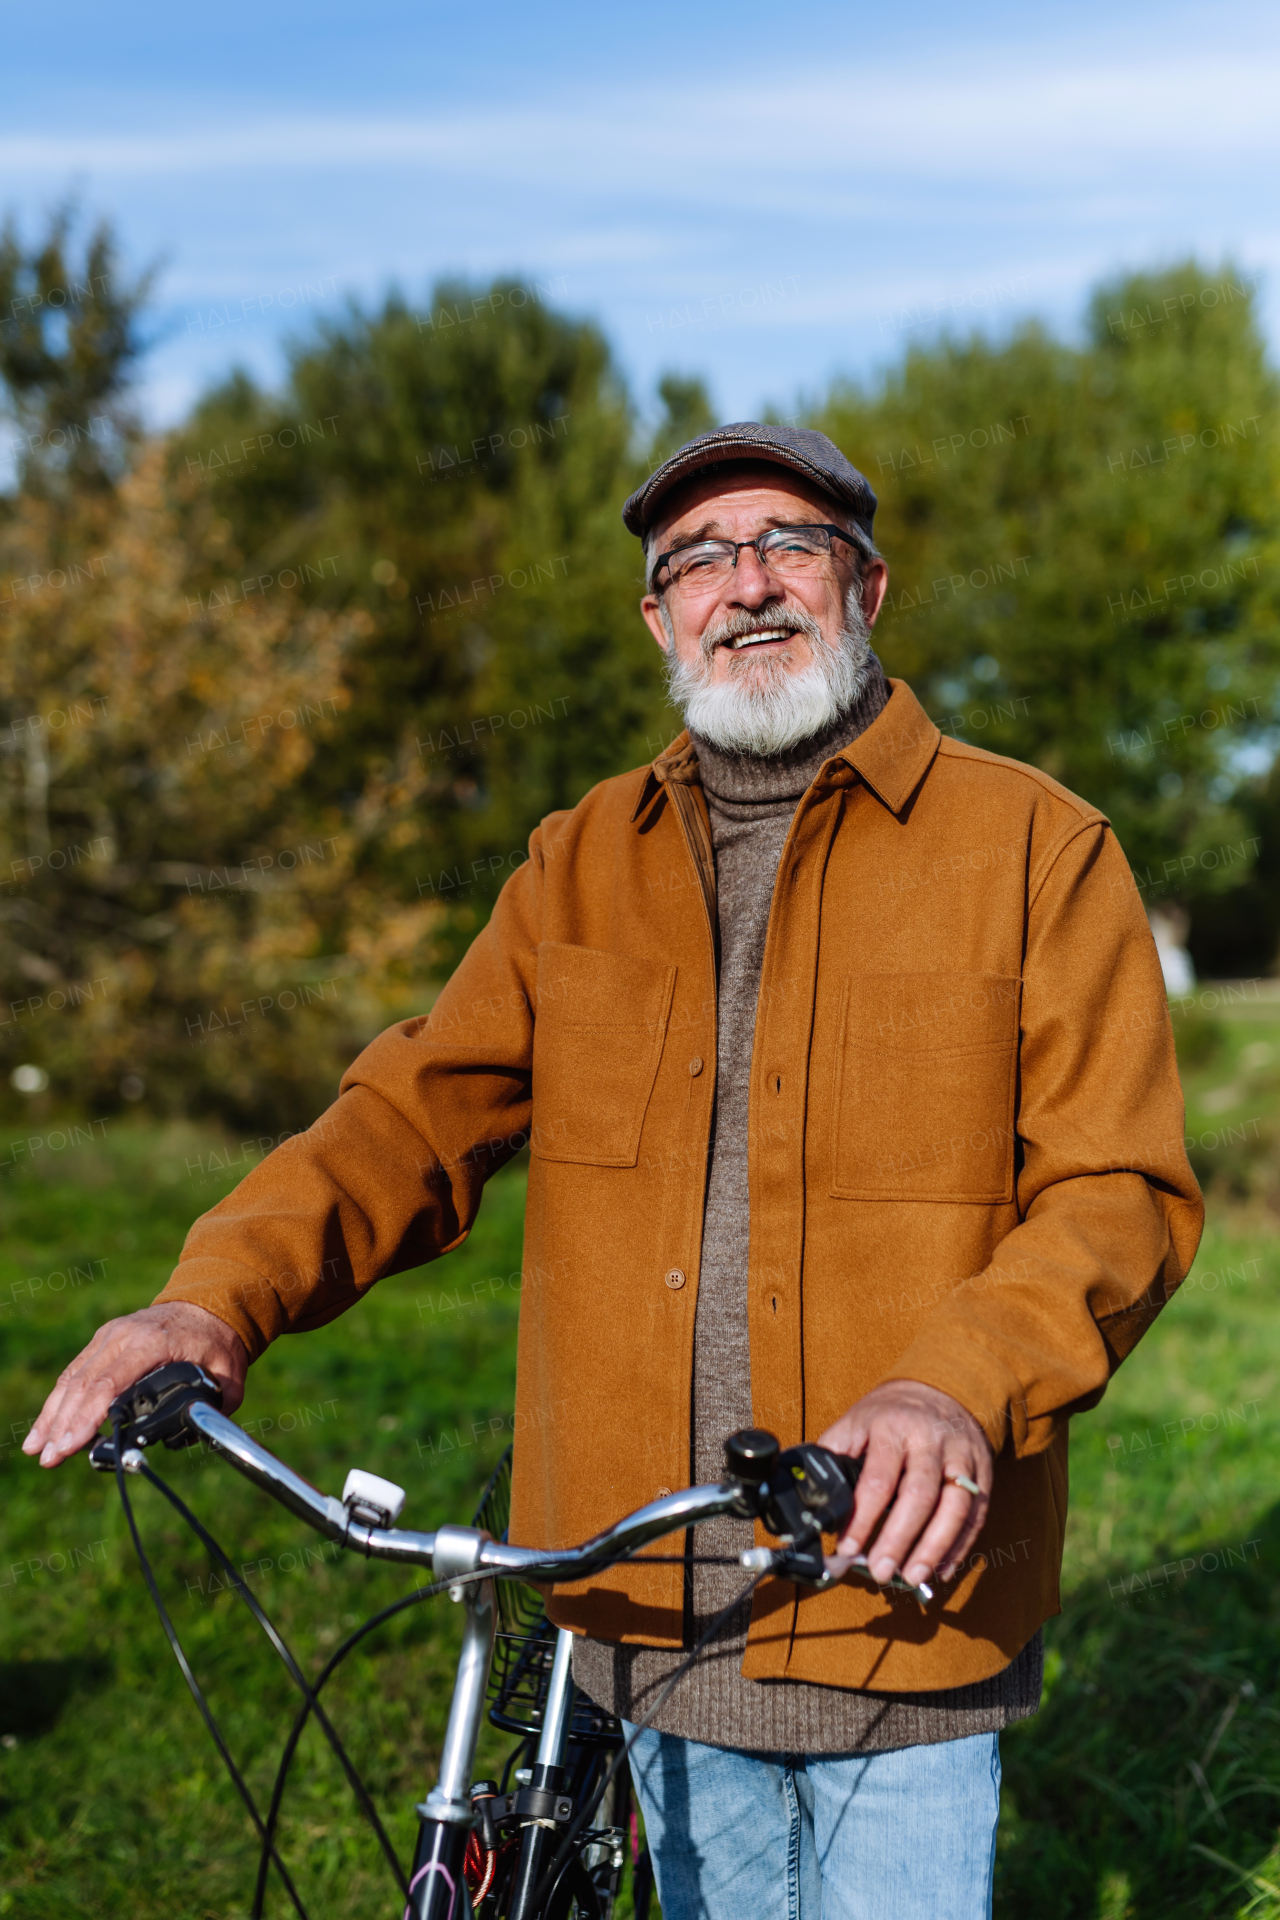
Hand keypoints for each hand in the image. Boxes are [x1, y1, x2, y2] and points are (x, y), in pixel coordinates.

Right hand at [21, 1302, 248, 1468]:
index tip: (72, 1443)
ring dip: (53, 1415)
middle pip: (85, 1383)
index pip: (111, 1382)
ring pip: (73, 1378)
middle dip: (64, 1424)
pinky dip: (59, 1400)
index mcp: (154, 1343)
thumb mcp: (228, 1374)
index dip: (89, 1416)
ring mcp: (111, 1335)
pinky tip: (47, 1426)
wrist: (210, 1302)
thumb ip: (215, 1405)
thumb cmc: (218, 1343)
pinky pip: (76, 1371)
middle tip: (49, 1458)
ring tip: (38, 1449)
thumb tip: (194, 1434)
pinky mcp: (104, 1340)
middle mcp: (125, 1335)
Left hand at [818, 1379, 991, 1587]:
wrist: (939, 1389)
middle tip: (881, 1571)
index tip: (847, 1547)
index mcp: (893, 1427)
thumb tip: (806, 1491)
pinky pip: (976, 1514)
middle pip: (919, 1496)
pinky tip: (942, 1568)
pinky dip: (961, 1546)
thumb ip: (834, 1454)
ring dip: (934, 1548)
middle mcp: (931, 1441)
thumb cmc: (890, 1414)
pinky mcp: (982, 1472)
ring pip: (955, 1507)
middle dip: (899, 1539)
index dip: (863, 1518)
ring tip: (912, 1577)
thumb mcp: (856, 1421)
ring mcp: (961, 1456)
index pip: (878, 1479)